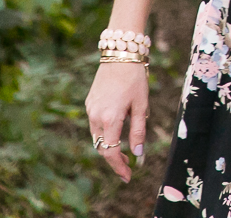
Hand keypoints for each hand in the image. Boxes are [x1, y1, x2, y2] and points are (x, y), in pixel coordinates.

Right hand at [86, 62, 150, 182]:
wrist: (120, 54)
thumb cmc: (135, 79)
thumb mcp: (141, 105)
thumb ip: (138, 131)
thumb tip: (138, 154)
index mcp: (110, 118)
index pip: (111, 152)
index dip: (118, 167)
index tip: (128, 176)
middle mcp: (96, 116)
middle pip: (101, 147)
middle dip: (114, 158)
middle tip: (128, 165)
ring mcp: (90, 109)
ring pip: (97, 137)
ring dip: (108, 146)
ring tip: (124, 150)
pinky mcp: (89, 103)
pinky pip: (95, 124)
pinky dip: (104, 132)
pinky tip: (116, 131)